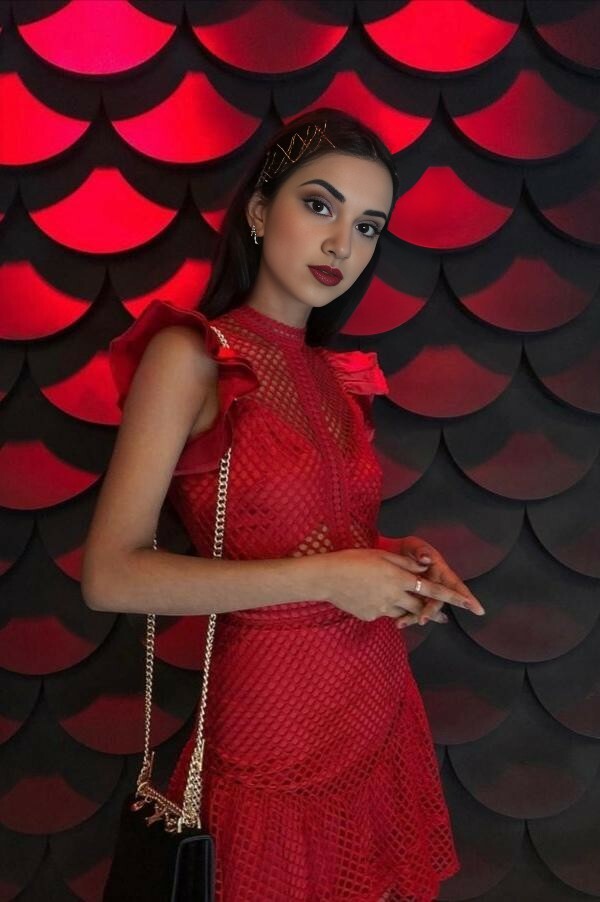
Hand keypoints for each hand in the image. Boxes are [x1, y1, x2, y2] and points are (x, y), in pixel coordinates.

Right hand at [316, 547, 482, 623]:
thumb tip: (425, 566)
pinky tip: (372, 599)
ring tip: (411, 613)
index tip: (470, 605)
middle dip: (431, 612)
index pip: (433, 589)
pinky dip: (384, 609)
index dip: (453, 597)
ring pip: (402, 613)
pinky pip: (383, 614)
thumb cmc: (353, 559)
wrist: (327, 577)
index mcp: (400, 578)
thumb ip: (405, 562)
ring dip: (408, 612)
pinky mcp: (370, 616)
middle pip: (420, 607)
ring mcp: (381, 608)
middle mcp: (394, 595)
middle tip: (442, 617)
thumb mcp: (381, 555)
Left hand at [377, 534, 483, 628]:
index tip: (478, 610)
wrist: (395, 551)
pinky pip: (412, 609)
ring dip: (415, 616)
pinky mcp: (412, 597)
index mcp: (441, 572)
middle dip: (431, 612)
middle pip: (438, 601)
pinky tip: (398, 621)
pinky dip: (405, 615)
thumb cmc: (411, 548)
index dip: (467, 597)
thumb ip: (421, 551)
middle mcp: (435, 585)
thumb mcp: (416, 545)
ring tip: (402, 623)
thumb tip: (426, 558)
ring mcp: (424, 593)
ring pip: (424, 608)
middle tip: (422, 619)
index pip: (456, 585)